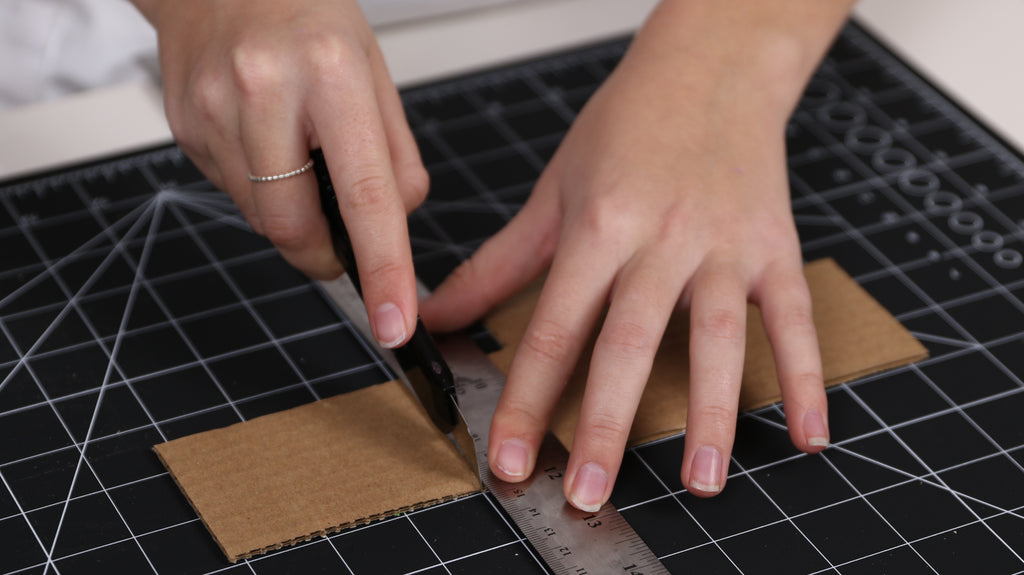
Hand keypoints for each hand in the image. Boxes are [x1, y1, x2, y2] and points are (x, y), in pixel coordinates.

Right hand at [134, 0, 426, 347]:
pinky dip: (257, 186)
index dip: (384, 268)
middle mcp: (264, 91)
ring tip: (293, 149)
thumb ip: (395, 158)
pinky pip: (230, 193)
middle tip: (339, 236)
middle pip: (294, 227)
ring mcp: (213, 111)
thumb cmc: (306, 16)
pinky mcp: (184, 128)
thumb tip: (395, 225)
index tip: (393, 323)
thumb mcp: (374, 74)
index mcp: (331, 74)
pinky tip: (261, 138)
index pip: (366, 195)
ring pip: (260, 218)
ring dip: (288, 210)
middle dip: (323, 252)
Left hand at [422, 1, 852, 508]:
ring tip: (702, 482)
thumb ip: (497, 263)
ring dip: (712, 413)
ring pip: (718, 336)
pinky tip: (808, 433)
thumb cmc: (627, 126)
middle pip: (629, 342)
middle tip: (590, 493)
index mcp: (598, 225)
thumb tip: (437, 315)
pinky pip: (794, 318)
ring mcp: (724, 244)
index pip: (554, 328)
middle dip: (605, 424)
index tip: (509, 460)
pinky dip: (804, 376)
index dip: (526, 400)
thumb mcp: (553, 190)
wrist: (710, 68)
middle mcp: (662, 237)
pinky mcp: (774, 246)